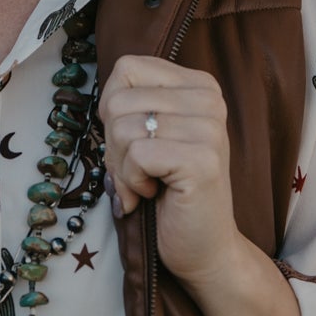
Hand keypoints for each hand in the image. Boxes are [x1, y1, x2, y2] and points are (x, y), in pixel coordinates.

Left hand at [98, 54, 244, 288]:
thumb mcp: (150, 135)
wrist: (204, 247)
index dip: (113, 109)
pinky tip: (152, 194)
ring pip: (123, 127)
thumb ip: (132, 106)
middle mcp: (210, 100)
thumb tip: (105, 96)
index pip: (127, 68)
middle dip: (114, 144)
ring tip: (145, 184)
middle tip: (137, 172)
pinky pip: (136, 155)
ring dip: (122, 167)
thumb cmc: (169, 192)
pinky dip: (132, 182)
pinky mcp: (202, 160)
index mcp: (199, 85)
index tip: (132, 141)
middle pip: (119, 100)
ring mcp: (210, 129)